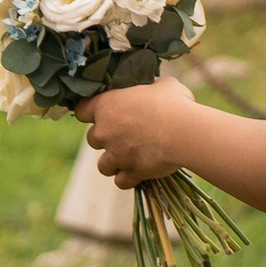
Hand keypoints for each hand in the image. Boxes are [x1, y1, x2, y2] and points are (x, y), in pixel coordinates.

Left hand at [80, 72, 199, 184]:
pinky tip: (140, 171)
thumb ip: (151, 88)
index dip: (91, 111)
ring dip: (114, 162)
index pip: (82, 110)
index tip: (102, 112)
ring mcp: (115, 155)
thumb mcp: (163, 85)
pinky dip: (129, 177)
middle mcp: (104, 132)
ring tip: (132, 157)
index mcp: (107, 106)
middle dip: (106, 139)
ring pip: (103, 165)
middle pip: (92, 139)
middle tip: (125, 134)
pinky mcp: (129, 172)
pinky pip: (121, 181)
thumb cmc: (173, 103)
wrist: (184, 132)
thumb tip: (155, 87)